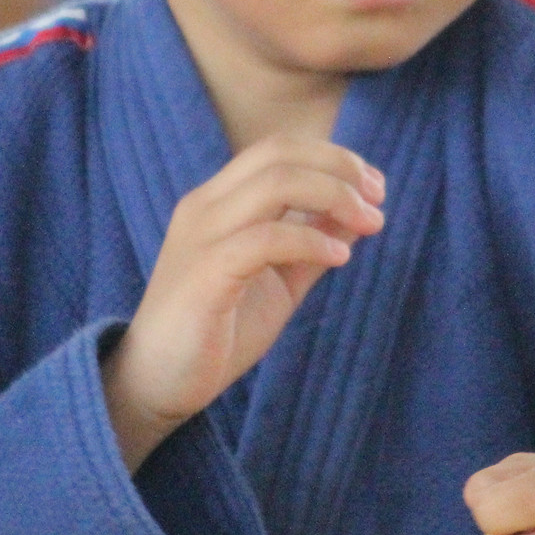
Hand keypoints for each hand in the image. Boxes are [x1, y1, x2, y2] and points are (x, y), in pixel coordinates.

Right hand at [103, 136, 385, 469]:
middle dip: (339, 168)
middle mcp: (204, 208)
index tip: (374, 187)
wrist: (156, 385)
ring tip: (371, 224)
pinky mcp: (204, 275)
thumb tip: (358, 212)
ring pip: (274, 184)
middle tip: (378, 198)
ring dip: (334, 197)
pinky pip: (266, 239)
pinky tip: (339, 258)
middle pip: (278, 154)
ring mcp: (201, 237)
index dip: (332, 158)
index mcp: (217, 202)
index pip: (277, 150)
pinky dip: (311, 241)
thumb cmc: (216, 332)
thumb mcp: (278, 280)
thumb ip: (311, 242)